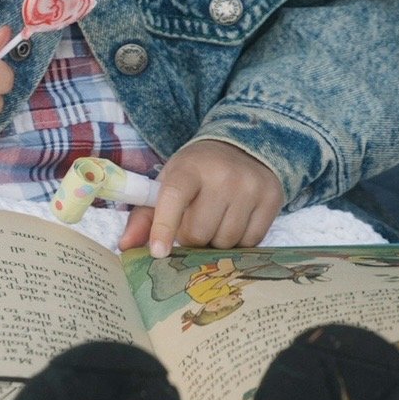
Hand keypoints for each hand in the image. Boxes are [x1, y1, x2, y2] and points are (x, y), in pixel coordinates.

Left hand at [118, 139, 283, 255]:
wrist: (242, 146)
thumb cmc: (197, 173)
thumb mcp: (169, 183)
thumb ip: (145, 216)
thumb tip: (126, 247)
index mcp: (189, 168)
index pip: (173, 199)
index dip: (164, 227)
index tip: (158, 253)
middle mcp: (222, 174)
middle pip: (199, 232)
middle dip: (192, 237)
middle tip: (195, 222)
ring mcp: (250, 186)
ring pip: (226, 241)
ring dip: (216, 242)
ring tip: (216, 221)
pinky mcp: (272, 197)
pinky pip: (252, 242)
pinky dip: (240, 242)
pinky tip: (236, 222)